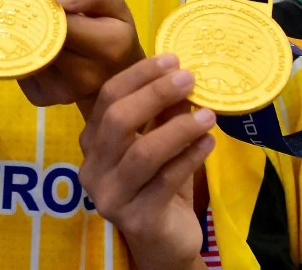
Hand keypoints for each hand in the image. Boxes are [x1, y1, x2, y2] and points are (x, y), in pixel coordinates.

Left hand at [19, 0, 143, 113]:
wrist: (116, 76)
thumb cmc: (115, 33)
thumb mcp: (113, 4)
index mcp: (109, 46)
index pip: (64, 22)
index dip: (48, 4)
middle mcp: (87, 76)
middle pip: (43, 39)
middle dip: (34, 20)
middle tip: (29, 4)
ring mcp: (64, 92)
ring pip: (30, 53)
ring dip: (26, 36)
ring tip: (32, 24)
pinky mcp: (44, 99)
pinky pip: (22, 70)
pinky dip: (23, 54)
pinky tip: (34, 46)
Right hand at [79, 56, 216, 269]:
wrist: (164, 243)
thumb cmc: (158, 185)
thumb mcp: (159, 143)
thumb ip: (163, 114)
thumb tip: (181, 75)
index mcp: (92, 141)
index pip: (108, 98)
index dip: (140, 76)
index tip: (172, 59)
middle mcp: (93, 167)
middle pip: (118, 120)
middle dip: (155, 94)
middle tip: (189, 78)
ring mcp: (110, 196)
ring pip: (142, 152)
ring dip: (178, 128)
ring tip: (208, 115)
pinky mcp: (136, 219)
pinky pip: (165, 180)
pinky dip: (190, 157)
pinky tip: (209, 143)